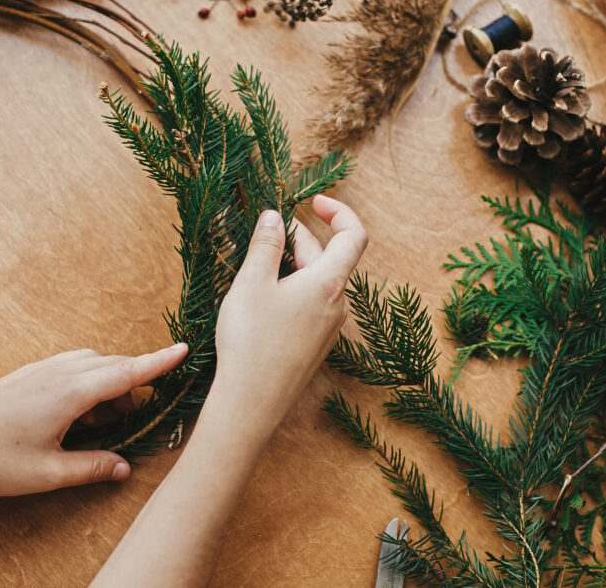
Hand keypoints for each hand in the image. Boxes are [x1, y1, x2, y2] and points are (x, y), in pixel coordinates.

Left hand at [0, 345, 187, 495]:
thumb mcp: (49, 473)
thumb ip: (93, 467)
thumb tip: (124, 468)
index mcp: (72, 392)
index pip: (128, 372)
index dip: (159, 362)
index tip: (185, 349)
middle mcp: (60, 371)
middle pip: (114, 366)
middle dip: (133, 384)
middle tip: (137, 416)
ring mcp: (42, 369)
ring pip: (92, 365)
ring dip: (108, 385)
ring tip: (103, 422)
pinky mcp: (28, 374)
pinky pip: (72, 368)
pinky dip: (87, 384)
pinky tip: (77, 415)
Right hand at [211, 195, 367, 427]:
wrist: (252, 404)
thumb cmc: (251, 341)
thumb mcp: (252, 283)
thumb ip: (266, 245)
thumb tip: (274, 216)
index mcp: (330, 284)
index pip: (354, 236)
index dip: (339, 212)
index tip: (313, 201)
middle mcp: (338, 305)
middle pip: (329, 258)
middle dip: (299, 239)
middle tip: (264, 232)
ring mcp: (329, 329)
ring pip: (317, 283)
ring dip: (293, 266)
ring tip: (257, 265)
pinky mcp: (315, 346)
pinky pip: (312, 306)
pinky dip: (293, 289)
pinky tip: (262, 298)